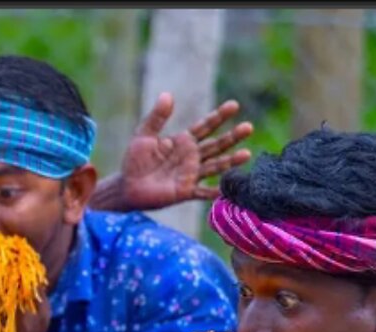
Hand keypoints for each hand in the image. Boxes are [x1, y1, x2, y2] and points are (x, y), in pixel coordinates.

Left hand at [117, 92, 253, 210]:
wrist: (126, 186)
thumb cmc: (135, 160)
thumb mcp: (143, 135)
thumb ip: (156, 117)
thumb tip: (167, 95)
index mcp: (183, 141)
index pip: (205, 126)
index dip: (219, 116)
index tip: (234, 105)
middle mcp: (191, 157)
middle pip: (216, 145)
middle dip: (232, 136)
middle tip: (248, 127)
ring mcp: (190, 174)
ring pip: (215, 166)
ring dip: (230, 161)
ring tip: (246, 154)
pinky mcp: (184, 191)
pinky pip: (201, 192)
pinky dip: (213, 192)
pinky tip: (225, 189)